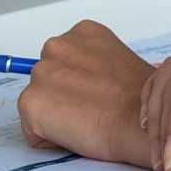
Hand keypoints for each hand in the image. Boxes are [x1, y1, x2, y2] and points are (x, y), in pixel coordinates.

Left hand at [17, 20, 154, 166]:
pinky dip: (49, 137)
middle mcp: (57, 46)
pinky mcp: (30, 102)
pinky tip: (76, 131)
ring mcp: (41, 73)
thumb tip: (78, 83)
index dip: (79, 82)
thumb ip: (92, 63)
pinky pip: (31, 130)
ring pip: (38, 103)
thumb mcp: (119, 60)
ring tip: (86, 119)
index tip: (97, 91)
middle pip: (46, 78)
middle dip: (62, 95)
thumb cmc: (140, 101)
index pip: (64, 60)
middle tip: (91, 107)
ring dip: (55, 115)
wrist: (140, 122)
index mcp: (82, 32)